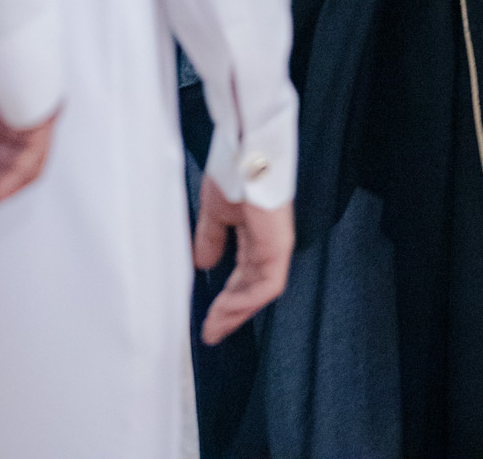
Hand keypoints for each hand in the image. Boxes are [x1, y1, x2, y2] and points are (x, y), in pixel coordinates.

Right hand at [193, 175, 294, 343]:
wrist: (246, 150)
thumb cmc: (233, 169)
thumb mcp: (215, 210)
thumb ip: (211, 238)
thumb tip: (203, 263)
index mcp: (256, 233)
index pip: (244, 275)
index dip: (227, 298)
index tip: (208, 318)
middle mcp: (269, 242)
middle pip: (252, 288)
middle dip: (230, 313)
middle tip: (210, 332)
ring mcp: (276, 245)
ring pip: (260, 292)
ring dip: (235, 312)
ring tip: (213, 326)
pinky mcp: (279, 246)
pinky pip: (266, 285)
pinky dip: (245, 301)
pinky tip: (224, 309)